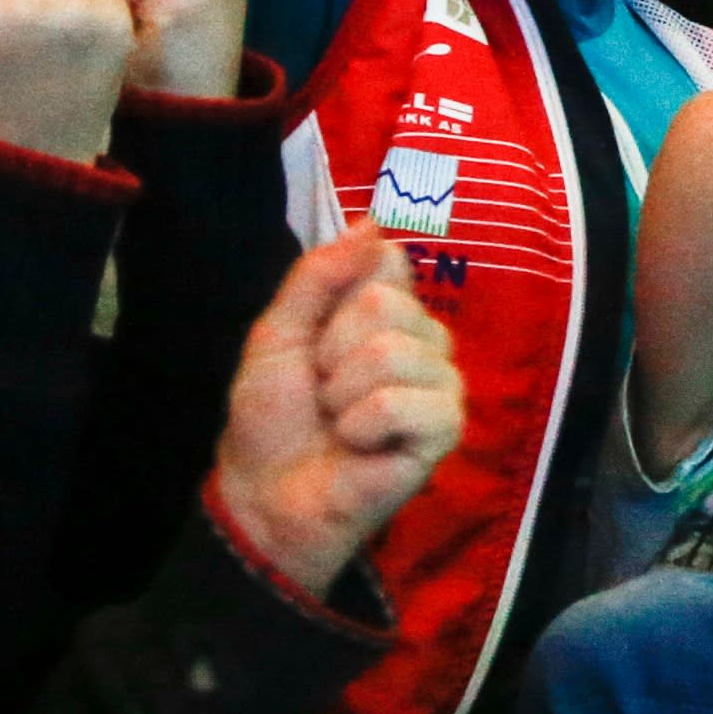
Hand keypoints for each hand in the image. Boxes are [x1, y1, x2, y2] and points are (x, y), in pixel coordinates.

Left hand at [208, 229, 461, 593]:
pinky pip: (403, 402)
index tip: (318, 336)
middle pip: (385, 303)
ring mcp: (441, 385)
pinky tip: (360, 445)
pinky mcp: (446, 431)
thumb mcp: (278, 333)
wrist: (266, 492)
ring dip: (342, 393)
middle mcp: (425, 341)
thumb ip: (319, 276)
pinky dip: (362, 425)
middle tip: (323, 389)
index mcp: (390, 313)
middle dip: (331, 351)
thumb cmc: (272, 417)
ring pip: (394, 352)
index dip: (338, 298)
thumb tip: (373, 220)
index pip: (386, 262)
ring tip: (338, 421)